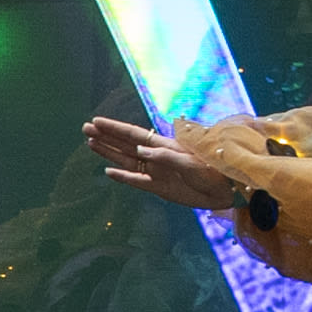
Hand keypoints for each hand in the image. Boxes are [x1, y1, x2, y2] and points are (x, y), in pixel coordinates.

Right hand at [81, 115, 238, 210]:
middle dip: (106, 136)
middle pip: (125, 145)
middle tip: (85, 129)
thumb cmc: (212, 171)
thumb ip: (164, 156)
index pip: (133, 134)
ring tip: (91, 144)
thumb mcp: (190, 162)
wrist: (226, 189)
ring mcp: (156, 172)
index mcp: (164, 145)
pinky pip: (135, 181)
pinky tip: (108, 172)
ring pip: (126, 160)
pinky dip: (122, 177)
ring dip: (109, 152)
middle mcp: (156, 156)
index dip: (114, 128)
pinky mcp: (159, 188)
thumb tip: (139, 151)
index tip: (97, 121)